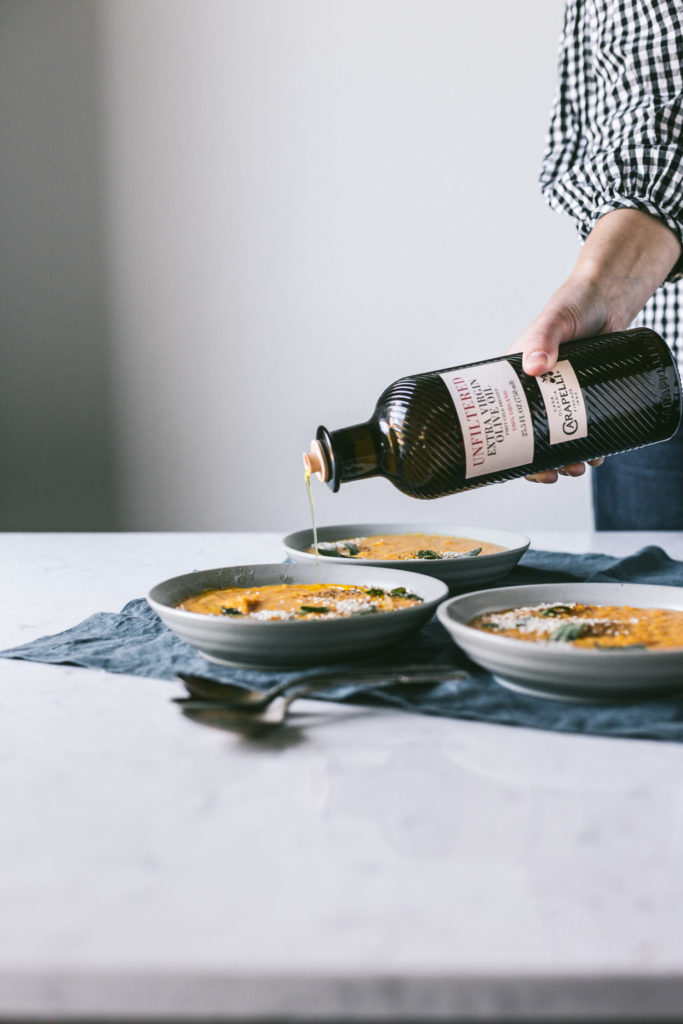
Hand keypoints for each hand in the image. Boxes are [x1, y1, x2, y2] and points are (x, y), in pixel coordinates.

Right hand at [508, 209, 680, 483]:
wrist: (609, 298)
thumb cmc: (573, 304)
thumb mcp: (554, 320)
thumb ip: (544, 338)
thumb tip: (536, 367)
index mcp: (514, 377)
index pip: (502, 420)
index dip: (508, 450)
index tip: (523, 469)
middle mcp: (533, 391)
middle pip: (530, 437)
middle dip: (543, 462)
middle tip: (559, 474)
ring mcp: (559, 395)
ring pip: (557, 436)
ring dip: (567, 457)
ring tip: (581, 467)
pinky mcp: (582, 394)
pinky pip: (580, 426)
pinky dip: (587, 443)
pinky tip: (597, 452)